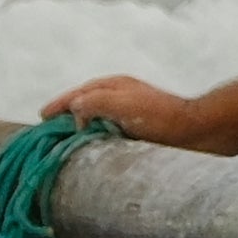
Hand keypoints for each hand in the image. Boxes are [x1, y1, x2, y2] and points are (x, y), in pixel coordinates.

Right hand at [43, 75, 200, 141]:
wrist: (195, 131)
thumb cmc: (159, 116)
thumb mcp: (121, 103)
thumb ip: (93, 101)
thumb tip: (74, 108)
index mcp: (114, 86)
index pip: (78, 94)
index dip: (59, 105)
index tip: (42, 116)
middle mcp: (120, 96)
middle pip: (84, 105)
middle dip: (65, 116)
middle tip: (47, 133)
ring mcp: (129, 113)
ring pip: (95, 119)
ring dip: (79, 130)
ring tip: (62, 145)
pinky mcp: (137, 129)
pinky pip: (107, 132)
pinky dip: (94, 139)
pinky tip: (89, 152)